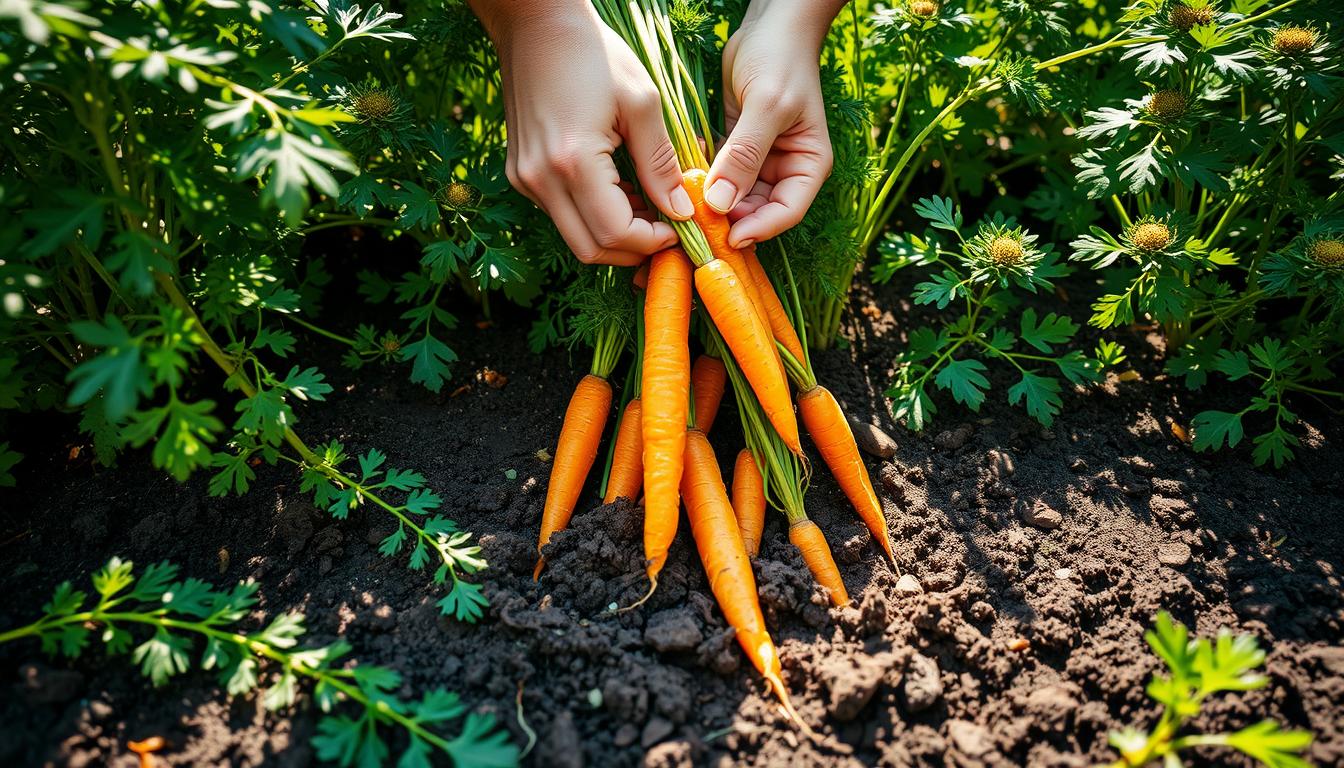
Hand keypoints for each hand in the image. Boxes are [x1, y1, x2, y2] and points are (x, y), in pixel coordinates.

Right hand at [468, 1, 693, 265]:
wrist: (536, 24)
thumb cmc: (593, 53)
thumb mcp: (642, 103)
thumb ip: (661, 163)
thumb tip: (681, 209)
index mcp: (572, 162)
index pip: (616, 234)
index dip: (653, 242)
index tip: (681, 229)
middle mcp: (540, 180)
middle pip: (591, 250)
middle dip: (634, 250)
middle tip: (668, 232)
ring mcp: (526, 179)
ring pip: (575, 236)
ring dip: (615, 234)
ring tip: (650, 208)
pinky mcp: (522, 173)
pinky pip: (562, 213)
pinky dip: (595, 216)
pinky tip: (622, 191)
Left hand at [706, 0, 840, 248]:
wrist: (768, 25)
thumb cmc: (780, 59)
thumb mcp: (766, 105)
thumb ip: (745, 155)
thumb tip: (720, 203)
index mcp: (807, 165)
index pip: (787, 212)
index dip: (759, 229)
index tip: (728, 237)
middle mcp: (785, 168)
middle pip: (757, 211)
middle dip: (729, 221)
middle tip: (695, 227)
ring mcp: (758, 161)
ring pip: (733, 198)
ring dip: (710, 205)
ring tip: (683, 209)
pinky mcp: (734, 150)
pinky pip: (717, 176)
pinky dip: (701, 182)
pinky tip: (680, 182)